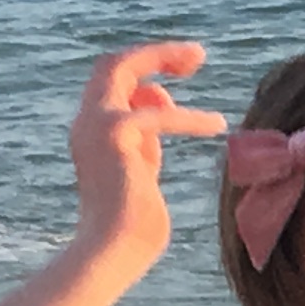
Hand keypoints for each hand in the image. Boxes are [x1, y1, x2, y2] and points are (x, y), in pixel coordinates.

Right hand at [68, 42, 225, 275]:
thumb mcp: (144, 176)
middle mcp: (87, 123)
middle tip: (196, 53)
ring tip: (200, 58)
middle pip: (112, 65)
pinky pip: (157, 114)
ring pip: (121, 68)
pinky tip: (217, 124)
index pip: (116, 87)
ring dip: (163, 58)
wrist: (112, 253)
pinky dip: (188, 117)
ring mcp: (95, 125)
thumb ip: (148, 146)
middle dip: (153, 52)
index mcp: (92, 133)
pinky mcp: (113, 134)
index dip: (148, 75)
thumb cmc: (132, 230)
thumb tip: (164, 111)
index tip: (183, 71)